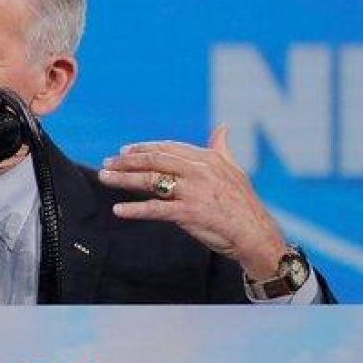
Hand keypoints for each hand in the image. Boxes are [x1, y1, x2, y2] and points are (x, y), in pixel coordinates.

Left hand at [97, 126, 286, 279]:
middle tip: (107, 163)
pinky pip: (156, 209)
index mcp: (207, 158)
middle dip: (127, 160)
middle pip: (155, 160)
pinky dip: (135, 209)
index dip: (143, 148)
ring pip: (151, 180)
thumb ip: (222, 149)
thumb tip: (222, 128)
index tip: (124, 151)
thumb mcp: (235, 170)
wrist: (257, 234)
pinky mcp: (190, 212)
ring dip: (124, 179)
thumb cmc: (244, 205)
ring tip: (104, 178)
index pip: (168, 148)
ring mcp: (194, 191)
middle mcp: (199, 170)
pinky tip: (119, 209)